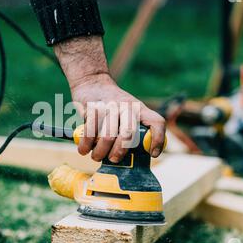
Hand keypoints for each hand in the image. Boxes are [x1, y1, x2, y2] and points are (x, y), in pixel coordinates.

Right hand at [54, 36, 165, 162]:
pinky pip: (90, 131)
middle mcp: (127, 107)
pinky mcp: (93, 107)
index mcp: (139, 109)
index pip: (156, 122)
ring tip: (96, 157)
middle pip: (128, 133)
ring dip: (100, 152)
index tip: (153, 154)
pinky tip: (84, 150)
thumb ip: (132, 129)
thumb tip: (132, 159)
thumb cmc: (112, 106)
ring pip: (107, 135)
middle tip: (113, 160)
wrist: (92, 82)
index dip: (158, 139)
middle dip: (120, 151)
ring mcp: (109, 106)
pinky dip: (86, 145)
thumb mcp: (128, 112)